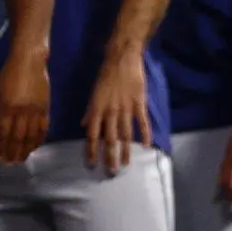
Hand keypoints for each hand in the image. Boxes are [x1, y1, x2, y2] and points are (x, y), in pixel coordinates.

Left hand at [0, 50, 50, 165]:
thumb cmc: (8, 74)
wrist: (29, 60)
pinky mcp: (45, 108)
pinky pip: (43, 128)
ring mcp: (34, 110)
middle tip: (8, 164)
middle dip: (11, 152)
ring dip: (25, 150)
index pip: (1, 132)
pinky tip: (34, 147)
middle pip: (16, 137)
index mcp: (5, 106)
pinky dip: (38, 140)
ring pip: (30, 136)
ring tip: (20, 160)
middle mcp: (20, 111)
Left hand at [83, 46, 149, 174]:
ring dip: (126, 151)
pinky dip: (145, 135)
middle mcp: (110, 112)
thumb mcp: (93, 93)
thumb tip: (84, 125)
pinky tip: (147, 146)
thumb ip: (90, 111)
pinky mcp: (139, 103)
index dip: (91, 151)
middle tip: (111, 172)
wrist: (122, 59)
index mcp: (97, 109)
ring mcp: (126, 108)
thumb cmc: (105, 75)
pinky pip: (142, 122)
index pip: (92, 135)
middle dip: (109, 157)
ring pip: (125, 135)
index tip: (92, 164)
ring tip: (126, 164)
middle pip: (109, 139)